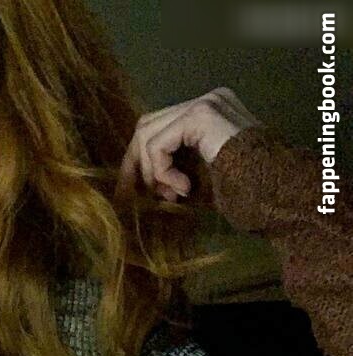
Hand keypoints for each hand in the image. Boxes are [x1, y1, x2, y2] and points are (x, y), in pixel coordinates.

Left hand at [115, 87, 262, 203]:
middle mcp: (208, 101)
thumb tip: (137, 180)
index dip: (141, 161)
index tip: (137, 192)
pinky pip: (158, 143)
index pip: (159, 127)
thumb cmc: (247, 192)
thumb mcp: (201, 178)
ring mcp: (206, 103)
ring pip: (148, 133)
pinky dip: (161, 171)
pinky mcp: (201, 114)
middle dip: (137, 164)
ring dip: (151, 172)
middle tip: (148, 196)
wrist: (276, 192)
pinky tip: (183, 188)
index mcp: (210, 114)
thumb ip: (173, 171)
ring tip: (171, 195)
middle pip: (147, 125)